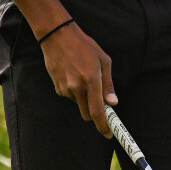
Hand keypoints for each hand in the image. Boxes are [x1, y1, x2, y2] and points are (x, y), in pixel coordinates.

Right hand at [39, 20, 116, 135]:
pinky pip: (70, 96)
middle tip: (100, 103)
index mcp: (91, 79)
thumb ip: (108, 84)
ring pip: (79, 103)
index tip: (108, 133)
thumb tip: (113, 103)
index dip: (103, 125)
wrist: (57, 36)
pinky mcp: (57, 87)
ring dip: (84, 98)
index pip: (97, 111)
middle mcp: (77, 87)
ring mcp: (65, 88)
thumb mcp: (103, 60)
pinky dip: (75, 91)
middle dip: (94, 113)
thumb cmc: (84, 46)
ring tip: (83, 76)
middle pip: (87, 114)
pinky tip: (74, 74)